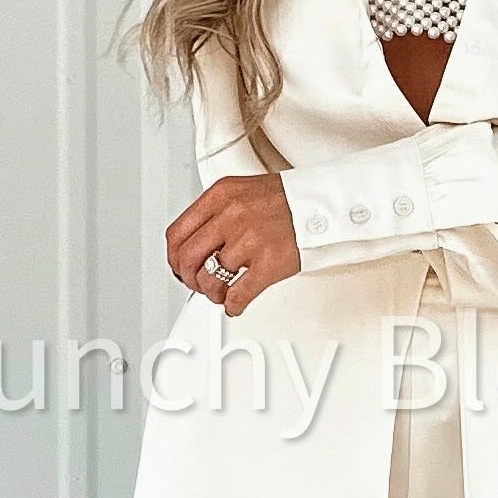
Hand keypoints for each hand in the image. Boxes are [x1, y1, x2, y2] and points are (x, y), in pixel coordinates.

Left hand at [167, 173, 302, 314]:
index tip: (179, 267)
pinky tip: (235, 304)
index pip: (177, 234)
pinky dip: (233, 305)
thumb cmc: (286, 199)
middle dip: (189, 279)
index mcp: (220, 196)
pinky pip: (238, 295)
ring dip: (212, 293)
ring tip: (221, 293)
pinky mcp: (269, 264)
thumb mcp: (242, 191)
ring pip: (210, 280)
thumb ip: (216, 213)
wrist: (323, 203)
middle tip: (198, 284)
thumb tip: (195, 244)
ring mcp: (249, 240)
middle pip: (188, 259)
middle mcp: (231, 216)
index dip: (174, 258)